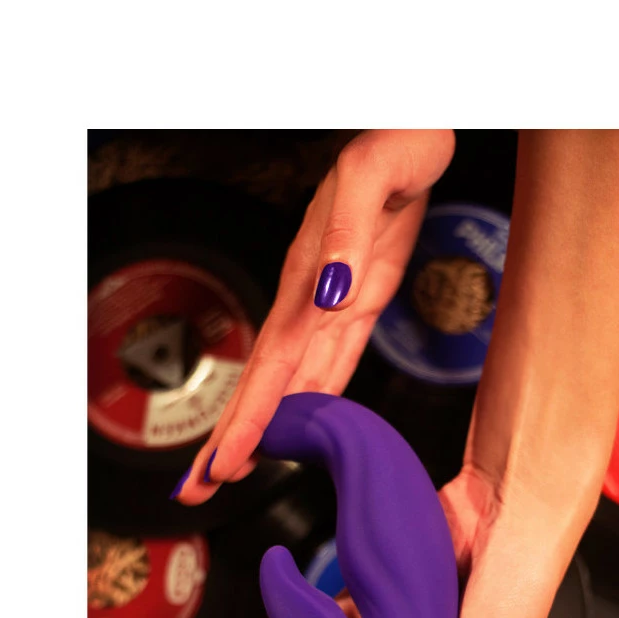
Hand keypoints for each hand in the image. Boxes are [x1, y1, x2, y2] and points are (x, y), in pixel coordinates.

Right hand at [173, 129, 454, 505]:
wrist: (416, 129)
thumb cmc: (395, 142)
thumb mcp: (372, 177)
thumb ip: (348, 235)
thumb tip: (330, 294)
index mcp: (306, 277)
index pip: (268, 363)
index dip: (246, 417)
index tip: (223, 463)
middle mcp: (311, 298)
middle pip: (267, 383)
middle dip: (234, 438)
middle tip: (201, 487)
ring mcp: (332, 302)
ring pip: (294, 381)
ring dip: (266, 429)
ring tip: (233, 471)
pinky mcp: (361, 299)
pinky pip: (332, 363)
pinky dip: (313, 401)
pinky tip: (299, 429)